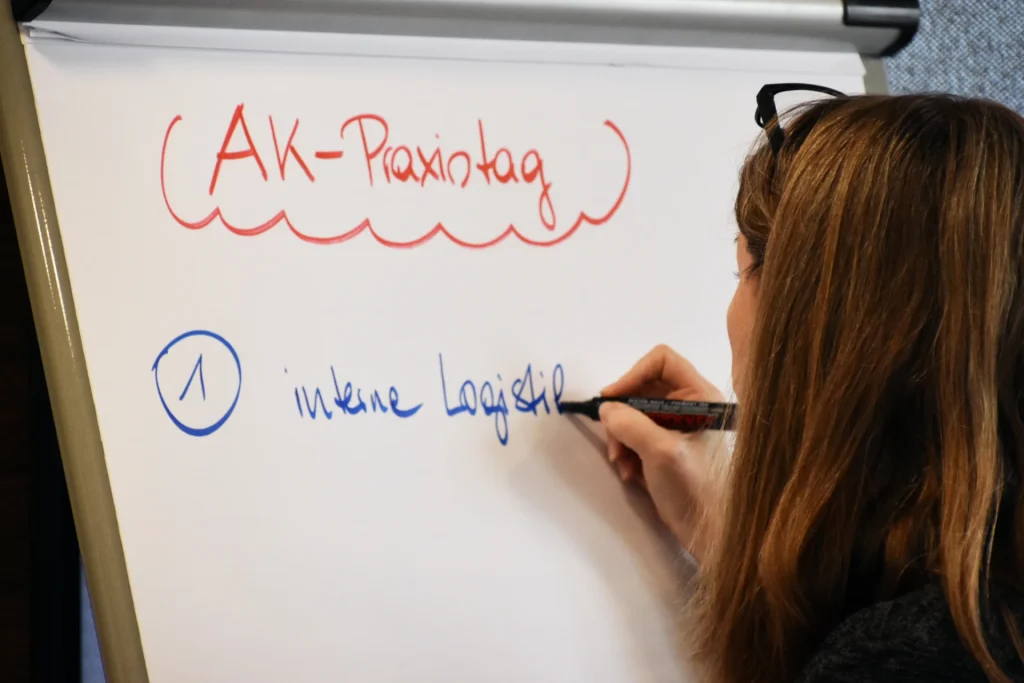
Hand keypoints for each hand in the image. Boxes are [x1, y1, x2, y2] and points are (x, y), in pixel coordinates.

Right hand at [599, 345, 724, 560]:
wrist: (713, 535)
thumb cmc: (698, 490)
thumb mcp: (661, 453)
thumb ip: (630, 425)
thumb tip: (606, 408)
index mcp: (701, 397)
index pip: (662, 361)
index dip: (633, 375)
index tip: (611, 400)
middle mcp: (691, 406)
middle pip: (642, 389)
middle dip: (623, 416)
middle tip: (615, 444)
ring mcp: (679, 428)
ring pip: (635, 414)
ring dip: (622, 438)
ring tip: (624, 466)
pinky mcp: (668, 448)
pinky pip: (637, 436)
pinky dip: (628, 452)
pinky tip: (632, 474)